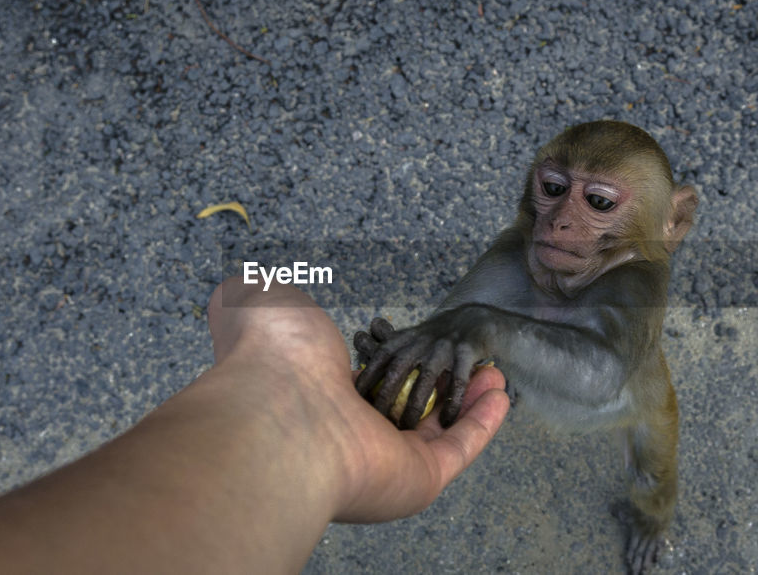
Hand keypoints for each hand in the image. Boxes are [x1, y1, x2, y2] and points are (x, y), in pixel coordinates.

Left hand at [207, 278, 508, 522]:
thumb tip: (255, 281)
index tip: (429, 344)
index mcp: (324, 401)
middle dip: (446, 385)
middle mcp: (355, 435)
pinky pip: (460, 448)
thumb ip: (265, 294)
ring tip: (496, 372)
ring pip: (441, 430)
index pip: (372, 386)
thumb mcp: (270, 307)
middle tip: (475, 360)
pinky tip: (501, 392)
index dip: (405, 367)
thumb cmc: (272, 357)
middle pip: (413, 411)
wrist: (279, 411)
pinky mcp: (419, 477)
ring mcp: (387, 459)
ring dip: (472, 400)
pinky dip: (484, 423)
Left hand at [353, 307, 491, 428]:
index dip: (365, 378)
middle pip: (398, 368)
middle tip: (377, 423)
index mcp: (404, 338)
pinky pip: (458, 381)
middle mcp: (421, 339)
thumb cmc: (438, 338)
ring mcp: (445, 344)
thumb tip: (356, 380)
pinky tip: (446, 421)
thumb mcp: (411, 339)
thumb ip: (389, 356)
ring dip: (415, 405)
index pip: (378, 356)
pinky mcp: (469, 350)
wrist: (477, 315)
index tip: (353, 401)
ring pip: (425, 377)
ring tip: (408, 428)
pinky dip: (452, 403)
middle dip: (386, 396)